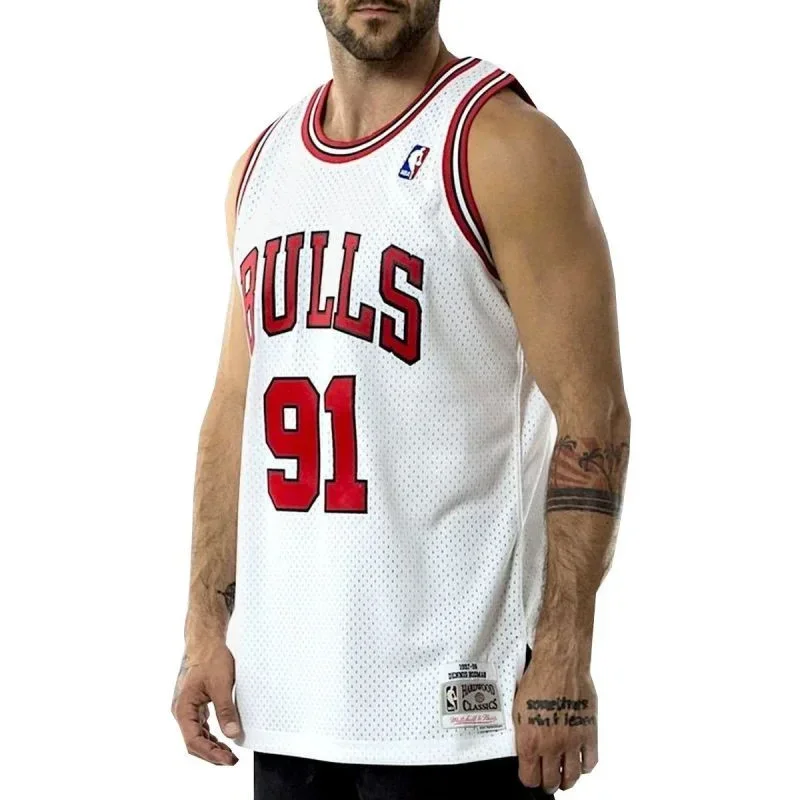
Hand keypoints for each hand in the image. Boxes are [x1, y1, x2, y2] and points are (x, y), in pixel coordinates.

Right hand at [171, 642, 240, 765]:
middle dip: (212, 754)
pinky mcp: (194, 705)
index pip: (193, 741)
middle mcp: (181, 711)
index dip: (211, 753)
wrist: (206, 641)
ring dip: (211, 747)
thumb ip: (226, 710)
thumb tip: (232, 734)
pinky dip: (210, 736)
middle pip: (194, 742)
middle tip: (231, 760)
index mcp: (183, 707)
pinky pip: (200, 727)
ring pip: (197, 736)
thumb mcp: (222, 684)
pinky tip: (221, 740)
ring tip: (229, 754)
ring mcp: (187, 708)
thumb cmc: (210, 658)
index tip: (227, 759)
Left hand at [512, 657, 597, 792]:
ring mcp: (572, 742)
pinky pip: (590, 762)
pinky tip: (579, 762)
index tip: (530, 776)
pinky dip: (584, 767)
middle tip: (548, 781)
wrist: (559, 665)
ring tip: (564, 777)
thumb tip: (525, 749)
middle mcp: (551, 746)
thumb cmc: (537, 680)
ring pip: (572, 777)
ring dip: (567, 781)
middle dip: (548, 784)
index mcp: (530, 741)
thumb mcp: (518, 709)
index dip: (530, 780)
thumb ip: (523, 734)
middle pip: (551, 782)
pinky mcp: (589, 733)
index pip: (530, 778)